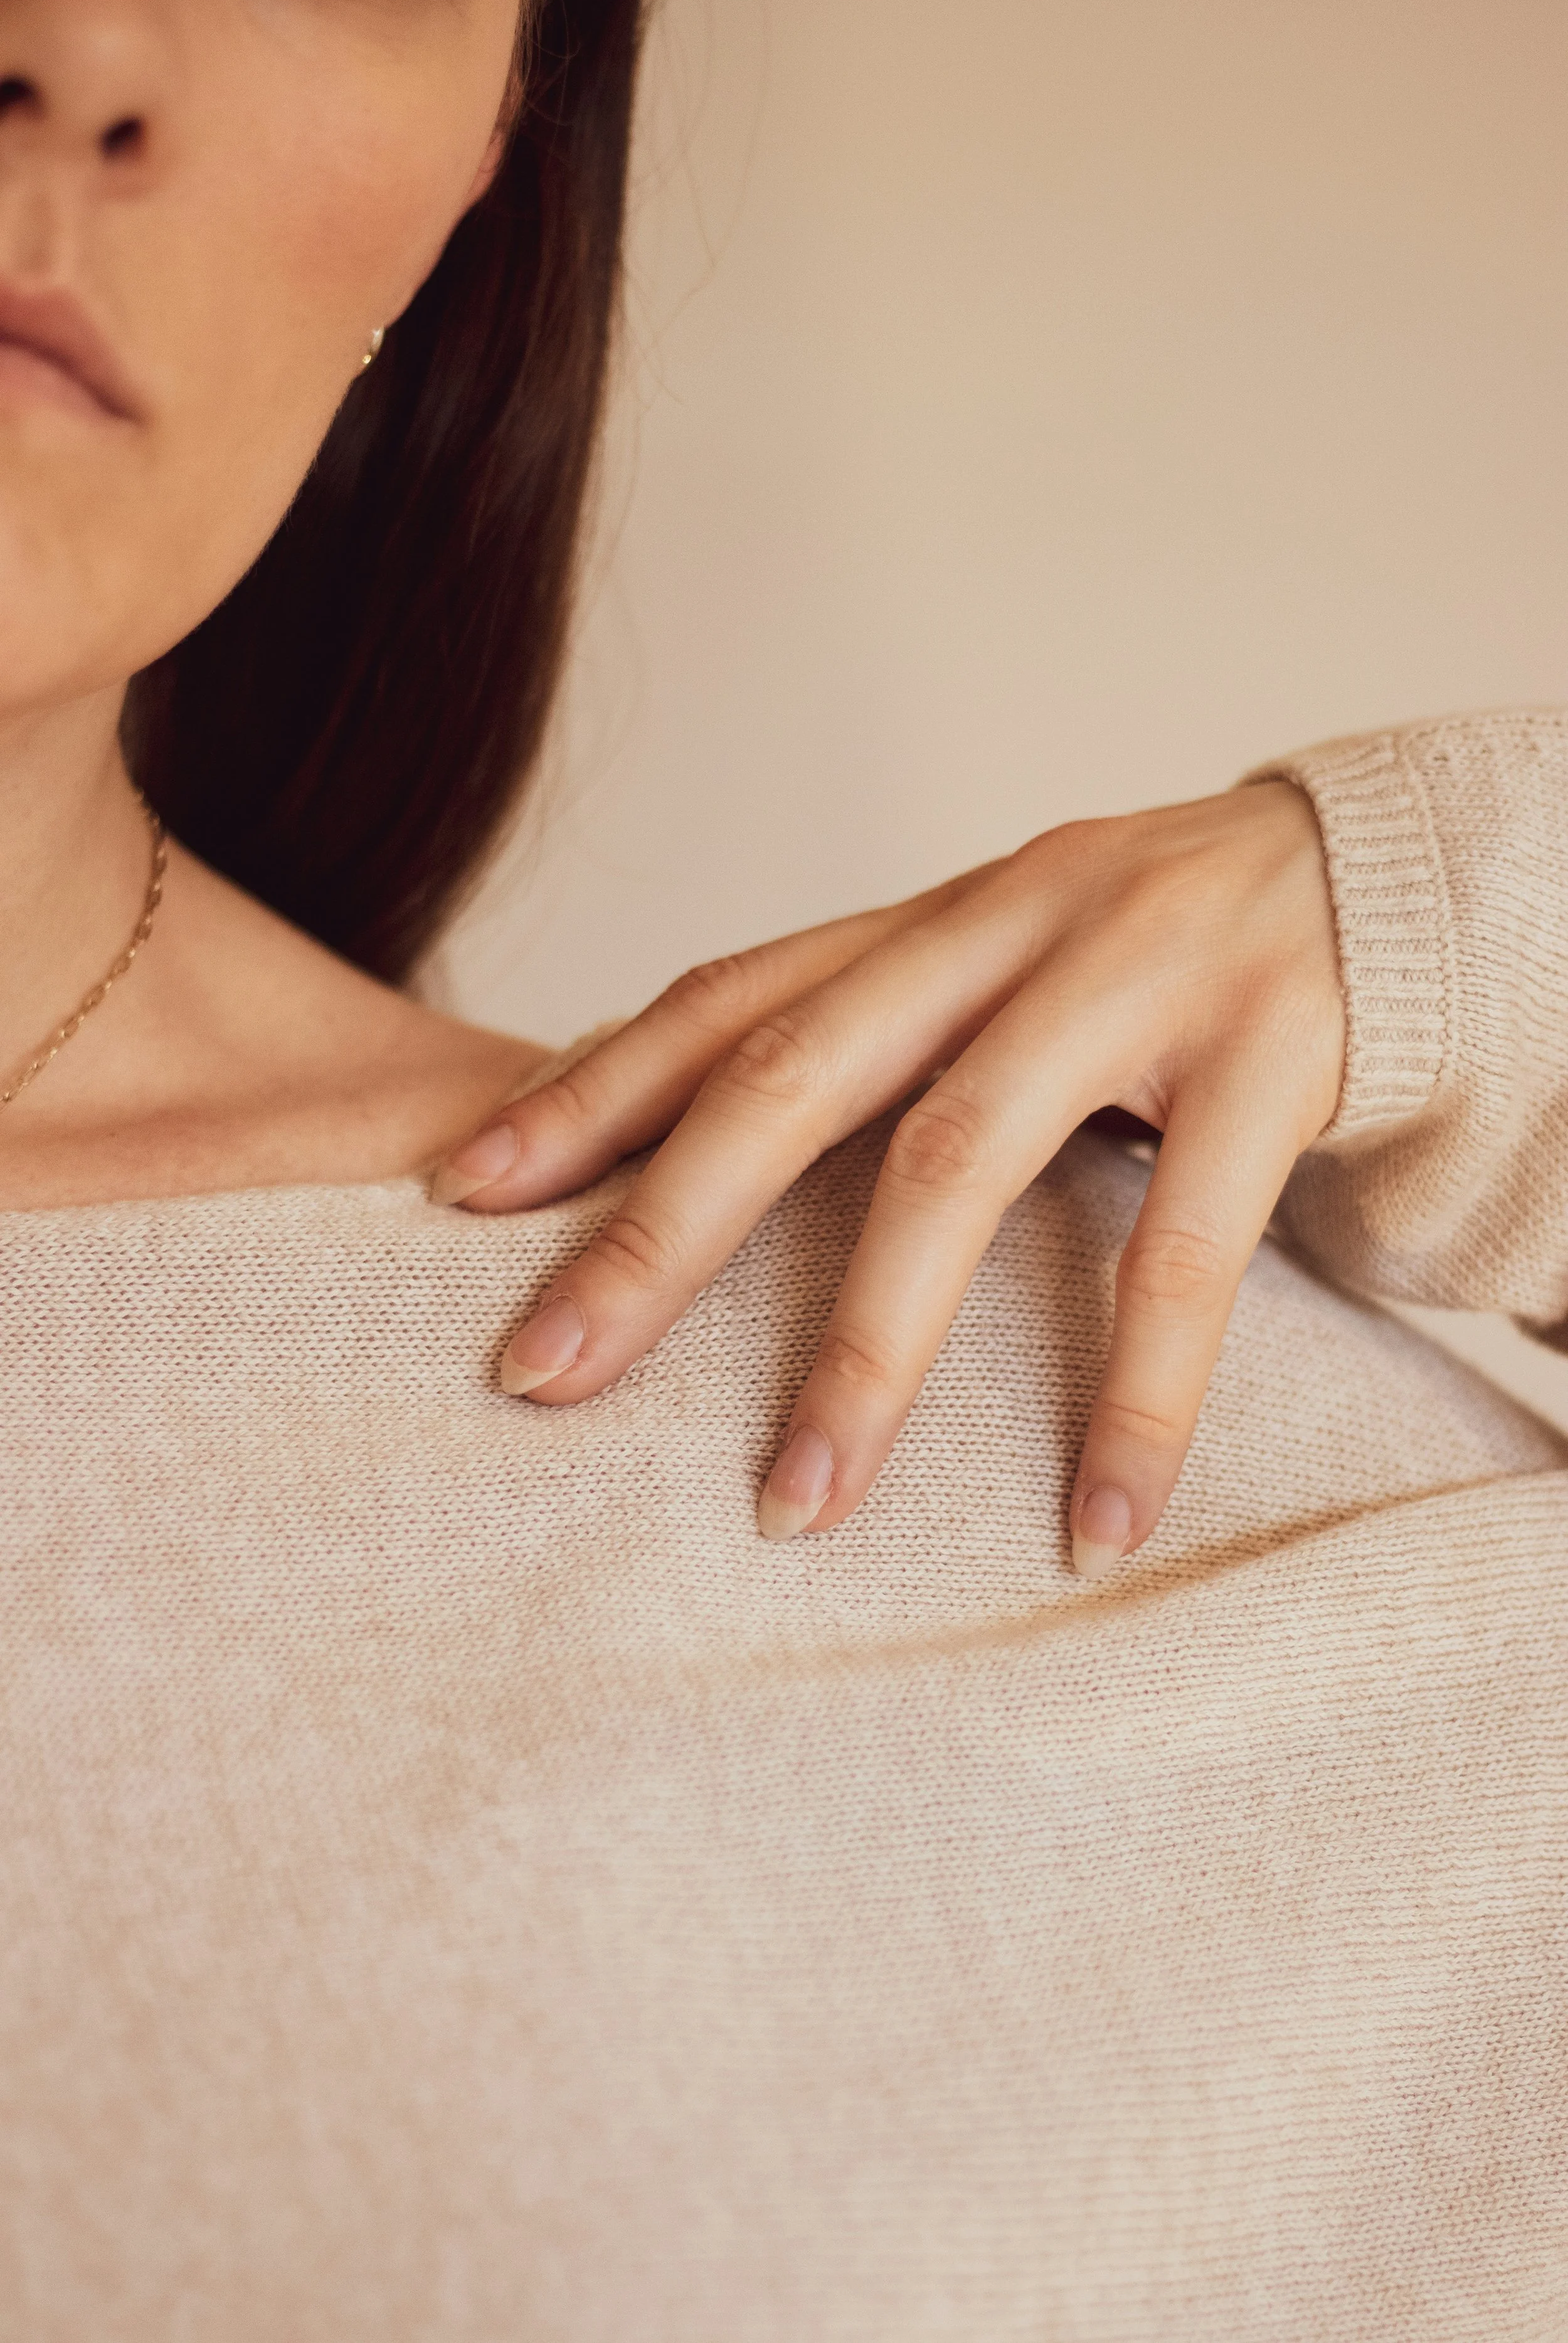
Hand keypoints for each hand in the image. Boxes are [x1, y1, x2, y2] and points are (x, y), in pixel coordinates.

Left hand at [433, 781, 1344, 1576]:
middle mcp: (1004, 925)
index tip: (466, 1196)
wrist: (1368, 872)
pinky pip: (1182, 1253)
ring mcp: (1132, 981)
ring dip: (866, 1350)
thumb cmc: (1140, 956)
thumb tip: (678, 1153)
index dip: (588, 1092)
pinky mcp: (1266, 1058)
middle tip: (544, 1376)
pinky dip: (1135, 1395)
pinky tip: (1098, 1519)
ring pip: (957, 1166)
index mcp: (927, 916)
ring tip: (793, 1507)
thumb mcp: (994, 967)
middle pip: (794, 1079)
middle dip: (658, 1233)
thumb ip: (868, 1038)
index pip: (727, 997)